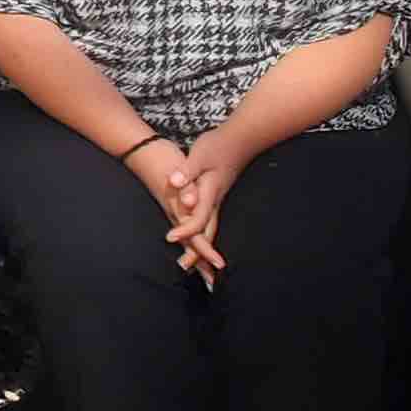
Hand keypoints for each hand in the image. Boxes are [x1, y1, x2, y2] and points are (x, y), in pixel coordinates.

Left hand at [164, 130, 237, 281]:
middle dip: (200, 252)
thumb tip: (176, 183)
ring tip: (202, 270)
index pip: (196, 217)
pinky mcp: (217, 196)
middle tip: (190, 271)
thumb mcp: (199, 155)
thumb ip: (188, 171)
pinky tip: (204, 243)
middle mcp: (215, 200)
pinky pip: (211, 222)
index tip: (170, 239)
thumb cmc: (218, 145)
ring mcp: (217, 200)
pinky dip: (206, 236)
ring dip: (205, 248)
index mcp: (209, 192)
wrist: (240, 139)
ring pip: (211, 229)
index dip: (184, 229)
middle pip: (207, 231)